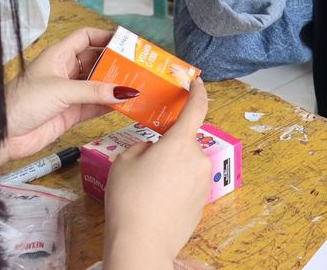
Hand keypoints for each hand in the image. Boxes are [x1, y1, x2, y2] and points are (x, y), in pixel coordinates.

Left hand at [0, 28, 133, 168]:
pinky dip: (110, 106)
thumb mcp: (61, 90)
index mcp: (58, 55)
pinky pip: (95, 106)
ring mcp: (69, 93)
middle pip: (96, 62)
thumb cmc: (24, 102)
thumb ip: (94, 91)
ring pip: (98, 85)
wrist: (3, 134)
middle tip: (140, 67)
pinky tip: (126, 106)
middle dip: (116, 64)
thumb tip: (126, 91)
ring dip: (115, 87)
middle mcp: (65, 71)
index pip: (85, 37)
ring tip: (140, 86)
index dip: (105, 36)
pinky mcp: (71, 114)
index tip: (126, 41)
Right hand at [103, 80, 210, 267]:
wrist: (142, 244)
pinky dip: (173, 188)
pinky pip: (186, 186)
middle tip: (143, 164)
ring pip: (184, 166)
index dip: (197, 92)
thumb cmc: (130, 199)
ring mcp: (202, 184)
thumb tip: (152, 150)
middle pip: (184, 143)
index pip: (196, 108)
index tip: (197, 82)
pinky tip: (155, 203)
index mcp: (180, 143)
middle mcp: (198, 160)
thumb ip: (141, 146)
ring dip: (170, 169)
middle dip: (167, 148)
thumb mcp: (124, 161)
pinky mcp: (201, 205)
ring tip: (145, 189)